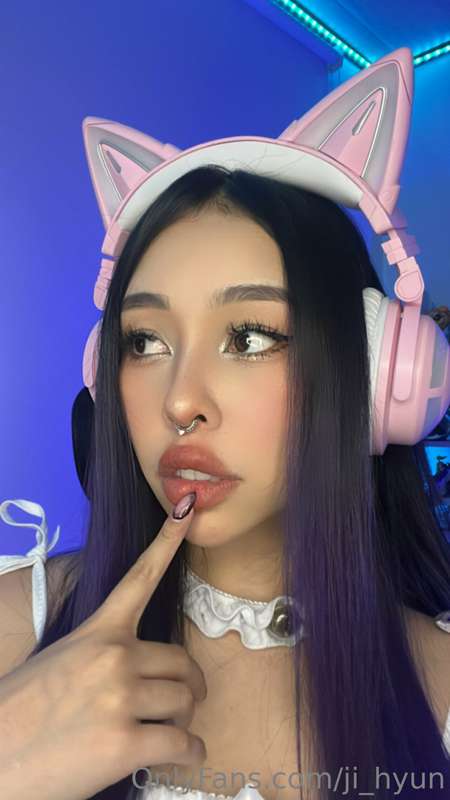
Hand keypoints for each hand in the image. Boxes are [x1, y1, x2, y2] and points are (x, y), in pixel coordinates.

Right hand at [0, 492, 206, 799]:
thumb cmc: (19, 716)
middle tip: (183, 701)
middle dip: (188, 685)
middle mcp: (114, 656)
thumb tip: (136, 670)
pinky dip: (190, 753)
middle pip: (182, 661)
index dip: (167, 542)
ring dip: (185, 720)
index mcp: (96, 632)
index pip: (140, 578)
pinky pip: (184, 744)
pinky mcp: (125, 744)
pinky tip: (182, 756)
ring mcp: (121, 697)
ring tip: (171, 732)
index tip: (187, 508)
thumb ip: (98, 657)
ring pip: (186, 702)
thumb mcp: (57, 664)